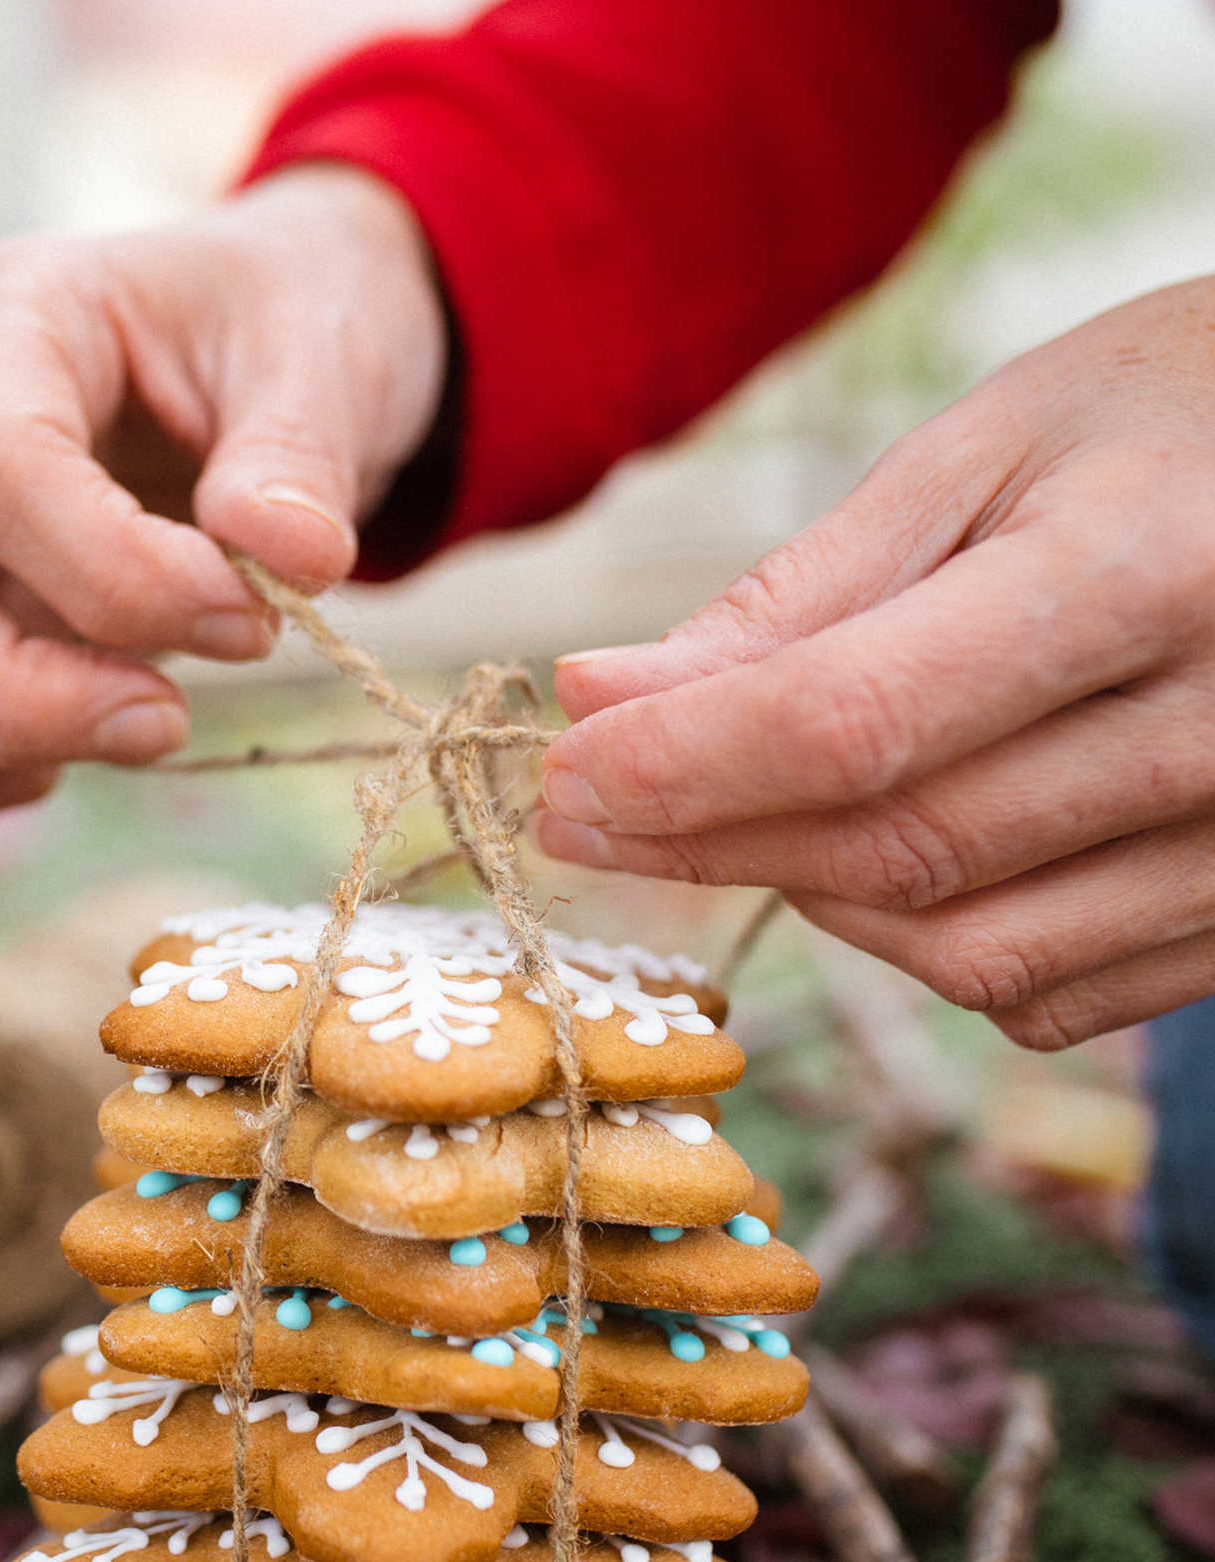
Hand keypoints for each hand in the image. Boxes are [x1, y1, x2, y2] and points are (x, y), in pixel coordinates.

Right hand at [0, 164, 446, 820]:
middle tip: (169, 720)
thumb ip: (301, 454)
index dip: (118, 580)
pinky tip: (87, 745)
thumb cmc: (287, 331)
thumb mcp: (324, 356)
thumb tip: (289, 558)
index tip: (251, 618)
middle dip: (16, 697)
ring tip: (133, 728)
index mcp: (14, 317)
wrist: (274, 358)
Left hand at [536, 277, 1214, 1048]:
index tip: (560, 775)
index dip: (682, 767)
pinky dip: (927, 945)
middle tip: (586, 811)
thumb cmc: (1178, 418)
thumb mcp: (992, 452)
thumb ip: (798, 594)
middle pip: (895, 848)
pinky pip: (1046, 992)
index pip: (853, 722)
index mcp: (1146, 569)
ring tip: (740, 816)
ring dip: (810, 898)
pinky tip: (877, 862)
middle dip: (705, 840)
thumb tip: (597, 698)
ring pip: (964, 949)